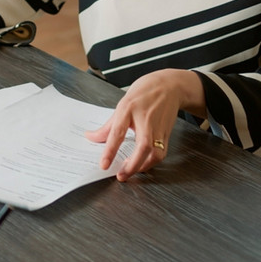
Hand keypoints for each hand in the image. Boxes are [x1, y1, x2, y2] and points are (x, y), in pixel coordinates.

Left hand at [85, 69, 205, 180]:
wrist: (170, 86)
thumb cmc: (144, 94)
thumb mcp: (122, 106)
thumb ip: (107, 126)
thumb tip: (90, 137)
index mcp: (129, 109)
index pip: (118, 133)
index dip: (110, 150)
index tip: (104, 164)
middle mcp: (145, 119)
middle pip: (143, 146)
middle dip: (132, 165)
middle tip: (121, 175)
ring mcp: (159, 127)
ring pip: (156, 152)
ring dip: (143, 166)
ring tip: (130, 171)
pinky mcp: (167, 134)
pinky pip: (161, 153)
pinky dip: (151, 162)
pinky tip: (141, 165)